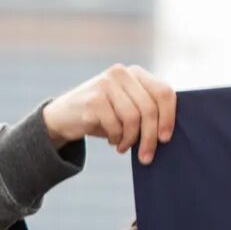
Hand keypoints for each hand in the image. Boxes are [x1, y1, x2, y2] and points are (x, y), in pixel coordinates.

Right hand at [42, 64, 177, 163]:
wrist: (62, 117)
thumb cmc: (102, 115)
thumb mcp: (126, 107)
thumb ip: (146, 109)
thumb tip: (167, 132)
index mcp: (135, 73)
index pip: (163, 92)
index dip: (168, 117)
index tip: (165, 139)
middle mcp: (121, 73)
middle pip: (149, 108)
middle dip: (150, 137)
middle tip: (147, 156)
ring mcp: (105, 84)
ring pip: (133, 118)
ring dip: (130, 139)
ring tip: (124, 146)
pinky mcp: (93, 99)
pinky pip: (115, 125)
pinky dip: (116, 139)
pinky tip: (112, 141)